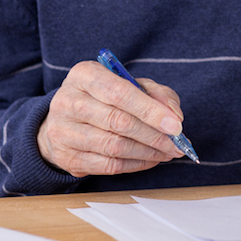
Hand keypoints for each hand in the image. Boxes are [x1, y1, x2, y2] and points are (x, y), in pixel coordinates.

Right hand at [37, 60, 186, 177]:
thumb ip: (156, 93)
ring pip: (115, 146)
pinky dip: (136, 164)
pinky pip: (108, 165)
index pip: (120, 93)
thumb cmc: (102, 98)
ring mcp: (64, 131)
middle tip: (177, 144)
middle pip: (118, 121)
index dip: (151, 110)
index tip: (176, 125)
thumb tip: (174, 115)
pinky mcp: (67, 157)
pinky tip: (150, 159)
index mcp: (84, 75)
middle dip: (154, 135)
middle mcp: (68, 101)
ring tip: (167, 152)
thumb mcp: (128, 83)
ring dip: (148, 152)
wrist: (63, 120)